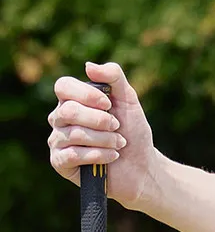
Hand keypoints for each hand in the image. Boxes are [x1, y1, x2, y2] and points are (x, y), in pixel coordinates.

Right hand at [48, 61, 156, 211]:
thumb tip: (88, 66)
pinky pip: (72, 155)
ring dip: (105, 139)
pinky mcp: (59, 163)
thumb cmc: (133, 131)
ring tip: (118, 143)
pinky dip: (98, 155)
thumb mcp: (128, 98)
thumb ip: (113, 76)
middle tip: (118, 126)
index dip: (87, 94)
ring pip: (73, 134)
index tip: (108, 104)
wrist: (140, 165)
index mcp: (73, 100)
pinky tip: (111, 157)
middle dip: (100, 120)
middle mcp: (60, 118)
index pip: (63, 86)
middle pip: (68, 111)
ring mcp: (57, 140)